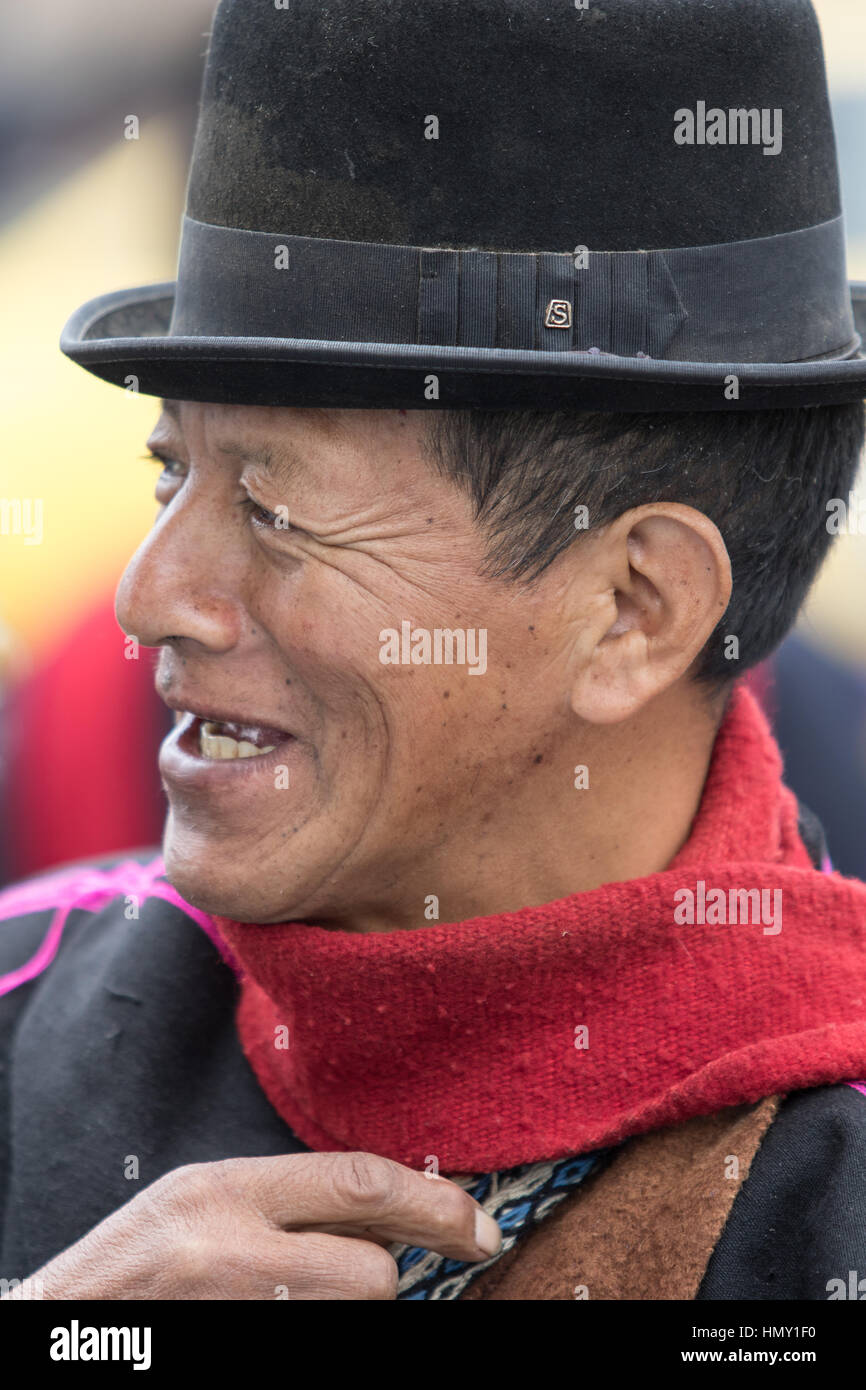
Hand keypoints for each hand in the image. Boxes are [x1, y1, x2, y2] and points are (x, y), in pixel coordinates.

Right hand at [6, 1151, 501, 1299]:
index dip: (436, 1204)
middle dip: (387, 1276)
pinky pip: (323, 1340)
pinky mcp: (244, 1354)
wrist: (65, 1329)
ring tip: (289, 1292)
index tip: (479, 1225)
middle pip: (372, 1274)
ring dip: (345, 1308)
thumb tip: (391, 1210)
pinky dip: (323, 1325)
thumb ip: (285, 1198)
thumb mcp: (200, 1199)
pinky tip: (284, 1312)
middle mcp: (229, 1253)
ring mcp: (237, 1315)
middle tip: (384, 1270)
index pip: (361, 1185)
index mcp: (220, 1191)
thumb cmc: (128, 1267)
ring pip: (353, 1315)